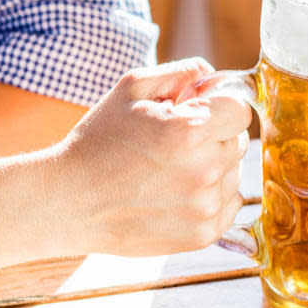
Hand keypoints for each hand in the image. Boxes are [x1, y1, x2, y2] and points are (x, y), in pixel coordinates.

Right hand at [54, 58, 252, 255]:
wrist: (67, 202)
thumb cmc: (98, 142)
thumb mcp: (131, 89)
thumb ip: (181, 73)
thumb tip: (214, 74)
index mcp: (190, 131)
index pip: (240, 111)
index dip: (219, 109)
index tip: (198, 115)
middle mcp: (204, 171)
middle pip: (237, 142)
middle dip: (213, 138)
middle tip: (173, 145)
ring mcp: (205, 207)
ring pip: (234, 174)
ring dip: (213, 168)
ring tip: (168, 172)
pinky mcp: (202, 235)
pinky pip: (230, 205)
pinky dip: (212, 197)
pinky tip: (176, 193)